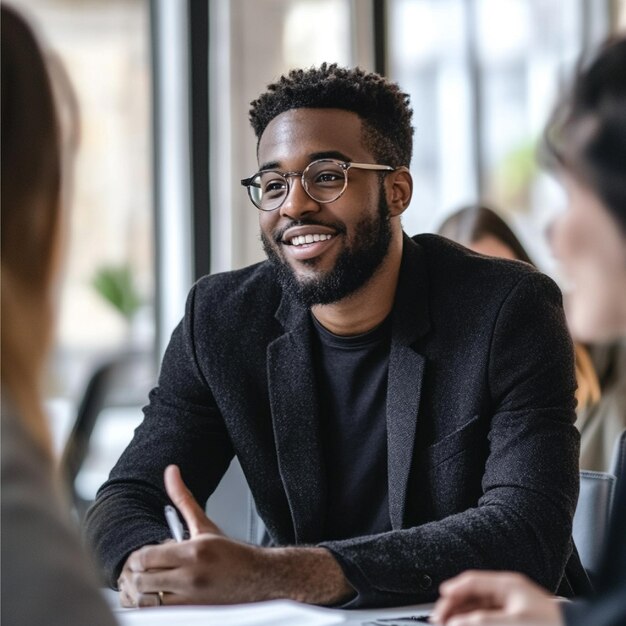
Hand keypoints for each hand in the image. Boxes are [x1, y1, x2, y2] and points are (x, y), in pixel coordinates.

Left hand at [118, 465, 353, 606]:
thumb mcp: (205, 525)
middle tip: (139, 572)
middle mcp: (192, 577)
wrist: (259, 578)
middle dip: (135, 576)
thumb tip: (171, 472)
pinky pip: (158, 616)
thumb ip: (183, 499)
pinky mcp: (194, 615)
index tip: (141, 557)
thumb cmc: (231, 554)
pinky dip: (151, 609)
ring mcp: (192, 600)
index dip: (137, 558)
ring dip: (140, 594)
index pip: (146, 557)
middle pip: (142, 580)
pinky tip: (156, 599)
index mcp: (194, 552)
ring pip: (147, 602)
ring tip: (145, 585)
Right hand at [431, 571, 563, 625]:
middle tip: (440, 618)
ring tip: (449, 624)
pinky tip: (468, 625)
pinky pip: (488, 617)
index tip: (440, 599)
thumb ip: (483, 620)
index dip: (454, 589)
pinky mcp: (517, 619)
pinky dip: (475, 621)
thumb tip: (457, 621)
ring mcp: (512, 607)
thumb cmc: (551, 624)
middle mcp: (508, 594)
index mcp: (507, 585)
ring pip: (479, 608)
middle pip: (473, 595)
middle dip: (455, 606)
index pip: (472, 581)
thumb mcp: (514, 621)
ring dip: (463, 616)